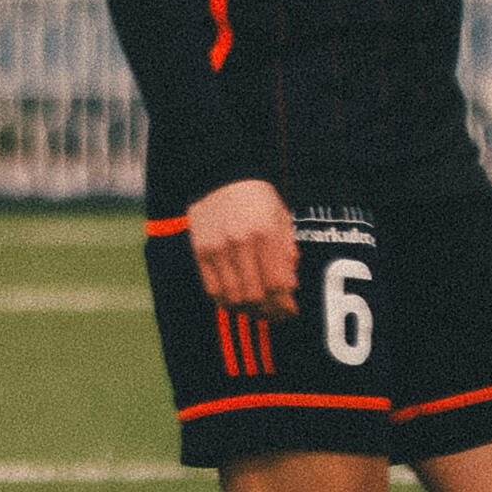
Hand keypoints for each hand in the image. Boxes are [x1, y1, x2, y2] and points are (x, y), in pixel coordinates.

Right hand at [187, 179, 297, 318]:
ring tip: (259, 310)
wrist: (220, 176)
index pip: (276, 283)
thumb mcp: (281, 217)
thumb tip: (290, 286)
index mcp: (265, 232)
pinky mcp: (201, 251)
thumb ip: (287, 251)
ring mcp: (217, 248)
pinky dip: (226, 301)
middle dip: (269, 311)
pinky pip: (212, 289)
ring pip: (233, 297)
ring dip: (248, 310)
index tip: (291, 310)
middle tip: (277, 314)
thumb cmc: (256, 197)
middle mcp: (240, 242)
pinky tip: (237, 300)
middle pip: (255, 295)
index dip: (285, 304)